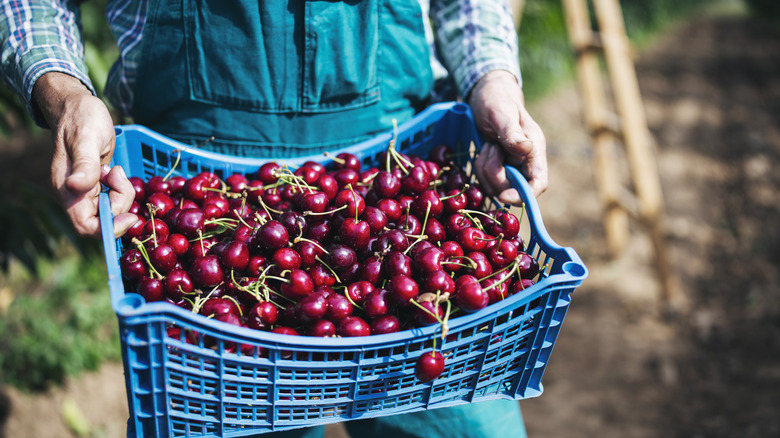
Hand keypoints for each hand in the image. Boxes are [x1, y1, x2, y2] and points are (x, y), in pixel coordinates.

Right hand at [33, 72, 136, 237]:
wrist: (78, 106)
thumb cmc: (81, 119)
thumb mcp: (87, 139)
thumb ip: (85, 165)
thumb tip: (76, 188)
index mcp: (67, 189)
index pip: (87, 226)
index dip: (110, 227)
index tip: (131, 215)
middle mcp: (74, 195)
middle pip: (104, 220)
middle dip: (120, 203)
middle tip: (120, 176)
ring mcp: (86, 191)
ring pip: (111, 209)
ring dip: (122, 193)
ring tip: (116, 168)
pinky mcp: (97, 186)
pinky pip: (114, 198)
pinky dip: (121, 189)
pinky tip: (116, 171)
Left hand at [468, 70, 547, 201]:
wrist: (487, 95)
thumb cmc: (497, 100)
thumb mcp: (502, 114)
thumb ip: (512, 133)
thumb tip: (526, 149)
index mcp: (534, 150)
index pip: (538, 183)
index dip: (524, 195)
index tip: (504, 195)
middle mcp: (525, 162)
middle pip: (512, 188)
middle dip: (494, 174)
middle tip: (490, 148)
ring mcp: (511, 166)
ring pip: (495, 186)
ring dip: (485, 168)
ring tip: (488, 145)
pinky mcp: (498, 168)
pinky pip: (486, 180)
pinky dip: (480, 167)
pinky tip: (485, 150)